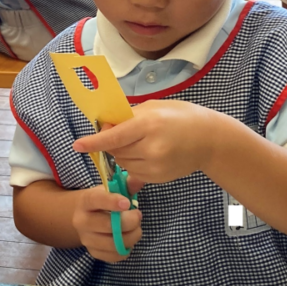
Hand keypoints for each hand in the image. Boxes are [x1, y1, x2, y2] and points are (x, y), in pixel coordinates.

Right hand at [72, 185, 142, 262]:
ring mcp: (86, 239)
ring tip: (137, 229)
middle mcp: (82, 221)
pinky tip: (128, 239)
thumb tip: (139, 180)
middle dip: (130, 221)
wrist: (85, 216)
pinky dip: (126, 249)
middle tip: (138, 215)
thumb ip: (126, 185)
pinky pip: (114, 256)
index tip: (127, 203)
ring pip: (113, 243)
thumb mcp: (111, 190)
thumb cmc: (102, 201)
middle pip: (107, 225)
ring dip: (132, 237)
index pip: (96, 200)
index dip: (112, 201)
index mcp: (85, 201)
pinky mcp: (93, 252)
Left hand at [74, 100, 217, 183]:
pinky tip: (146, 152)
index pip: (114, 137)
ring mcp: (156, 166)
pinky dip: (133, 163)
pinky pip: (134, 172)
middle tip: (120, 132)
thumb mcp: (154, 108)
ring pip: (123, 163)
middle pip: (116, 151)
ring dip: (121, 153)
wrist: (209, 139)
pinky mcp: (158, 178)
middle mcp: (152, 148)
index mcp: (150, 124)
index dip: (94, 142)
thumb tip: (105, 127)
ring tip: (138, 142)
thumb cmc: (181, 116)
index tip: (77, 145)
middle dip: (111, 143)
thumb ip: (128, 117)